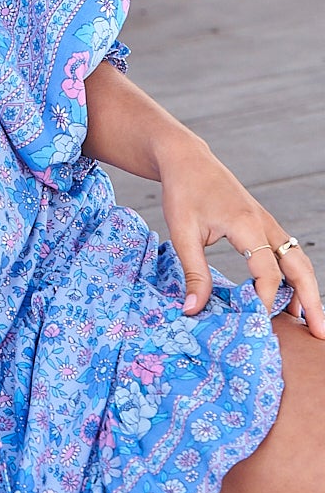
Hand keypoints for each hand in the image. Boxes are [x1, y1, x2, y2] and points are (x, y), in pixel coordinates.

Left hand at [159, 131, 324, 336]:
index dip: (266, 300)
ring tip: (308, 321)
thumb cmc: (183, 191)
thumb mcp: (182, 233)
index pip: (268, 272)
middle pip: (299, 267)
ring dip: (305, 290)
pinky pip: (286, 253)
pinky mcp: (262, 224)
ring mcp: (267, 223)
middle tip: (318, 332)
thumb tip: (192, 310)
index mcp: (247, 225)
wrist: (187, 159)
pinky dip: (293, 276)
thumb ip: (193, 272)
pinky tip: (288, 297)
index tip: (257, 322)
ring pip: (298, 260)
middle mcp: (265, 224)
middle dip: (311, 300)